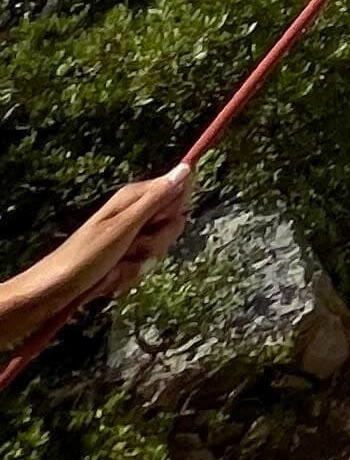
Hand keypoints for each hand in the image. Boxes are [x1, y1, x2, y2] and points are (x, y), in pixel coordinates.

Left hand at [72, 166, 192, 301]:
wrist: (54, 290)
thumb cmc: (85, 256)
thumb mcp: (125, 226)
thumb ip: (157, 199)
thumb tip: (186, 169)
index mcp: (133, 198)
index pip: (176, 191)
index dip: (171, 212)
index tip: (154, 224)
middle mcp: (132, 214)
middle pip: (170, 224)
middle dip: (155, 243)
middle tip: (130, 248)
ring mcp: (127, 237)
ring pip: (157, 249)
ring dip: (138, 264)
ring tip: (115, 266)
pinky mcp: (122, 258)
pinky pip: (141, 267)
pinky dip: (127, 276)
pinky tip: (110, 278)